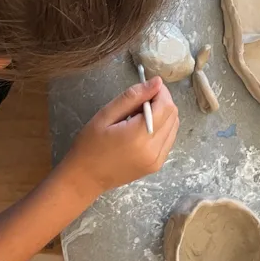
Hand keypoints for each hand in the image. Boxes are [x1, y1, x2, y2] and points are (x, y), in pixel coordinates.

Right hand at [60, 77, 179, 197]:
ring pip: (174, 127)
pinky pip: (168, 139)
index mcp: (139, 136)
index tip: (147, 87)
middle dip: (162, 101)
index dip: (161, 92)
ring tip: (139, 115)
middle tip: (140, 101)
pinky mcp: (156, 165)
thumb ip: (132, 97)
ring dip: (163, 115)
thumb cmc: (90, 145)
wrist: (85, 178)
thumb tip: (157, 82)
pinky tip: (143, 129)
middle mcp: (153, 149)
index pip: (166, 106)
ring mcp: (157, 160)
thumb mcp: (105, 115)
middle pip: (173, 115)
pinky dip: (161, 128)